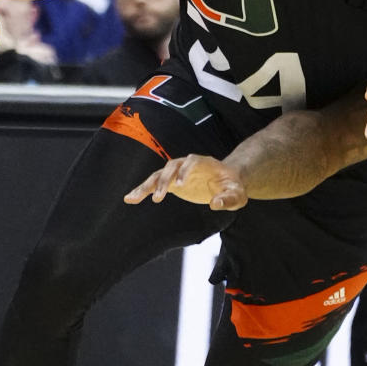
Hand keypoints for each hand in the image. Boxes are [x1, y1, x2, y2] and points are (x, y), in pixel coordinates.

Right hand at [124, 154, 248, 209]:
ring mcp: (177, 172)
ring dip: (147, 186)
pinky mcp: (171, 182)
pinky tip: (130, 199)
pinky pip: (154, 184)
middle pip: (171, 167)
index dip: (184, 171)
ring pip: (158, 175)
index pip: (191, 161)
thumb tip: (214, 204)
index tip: (179, 185)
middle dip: (164, 180)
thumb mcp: (236, 195)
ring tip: (132, 198)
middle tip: (158, 197)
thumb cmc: (233, 187)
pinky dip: (143, 190)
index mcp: (204, 163)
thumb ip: (228, 199)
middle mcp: (187, 164)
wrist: (226, 182)